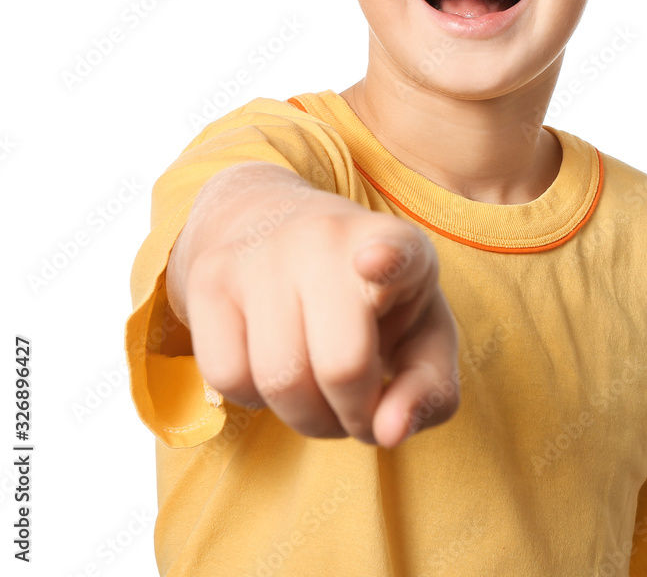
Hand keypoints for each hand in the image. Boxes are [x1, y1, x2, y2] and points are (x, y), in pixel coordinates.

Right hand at [166, 162, 459, 446]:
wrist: (272, 221)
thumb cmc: (370, 297)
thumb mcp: (421, 335)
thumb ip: (430, 391)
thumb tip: (390, 432)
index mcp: (397, 244)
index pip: (396, 249)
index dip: (390, 259)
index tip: (375, 260)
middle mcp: (327, 237)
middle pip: (342, 365)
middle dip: (354, 416)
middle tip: (359, 409)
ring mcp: (263, 252)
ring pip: (280, 381)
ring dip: (306, 417)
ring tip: (321, 395)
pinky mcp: (209, 277)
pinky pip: (227, 377)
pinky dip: (253, 398)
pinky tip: (273, 368)